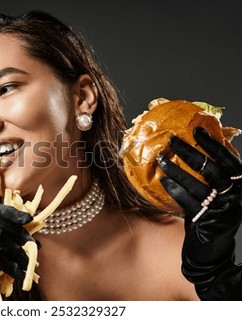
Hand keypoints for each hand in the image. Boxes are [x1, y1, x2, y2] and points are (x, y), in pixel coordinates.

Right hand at [0, 203, 35, 299]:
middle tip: (34, 244)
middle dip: (18, 233)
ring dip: (18, 252)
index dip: (9, 211)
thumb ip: (11, 234)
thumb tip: (34, 225)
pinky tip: (19, 273)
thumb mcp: (2, 249)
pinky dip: (13, 267)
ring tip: (28, 263)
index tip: (28, 218)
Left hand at [158, 126, 241, 299]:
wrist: (211, 253)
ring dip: (177, 170)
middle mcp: (236, 196)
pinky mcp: (208, 222)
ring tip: (160, 159)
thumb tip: (194, 149)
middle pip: (212, 169)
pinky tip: (162, 180)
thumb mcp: (217, 196)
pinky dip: (175, 189)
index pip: (229, 159)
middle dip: (191, 152)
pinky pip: (189, 201)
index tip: (196, 129)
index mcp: (240, 186)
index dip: (213, 143)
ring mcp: (223, 210)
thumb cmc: (211, 218)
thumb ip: (211, 176)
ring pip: (198, 184)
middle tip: (172, 140)